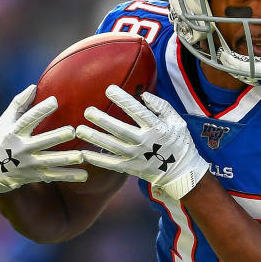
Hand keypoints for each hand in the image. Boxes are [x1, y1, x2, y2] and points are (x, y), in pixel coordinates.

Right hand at [0, 84, 87, 192]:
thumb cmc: (4, 137)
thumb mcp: (6, 120)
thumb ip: (19, 103)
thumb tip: (34, 87)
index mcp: (14, 132)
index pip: (27, 120)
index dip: (40, 110)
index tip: (54, 101)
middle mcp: (21, 148)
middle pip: (40, 142)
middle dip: (56, 137)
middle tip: (72, 131)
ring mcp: (29, 163)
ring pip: (49, 161)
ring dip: (66, 159)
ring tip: (81, 156)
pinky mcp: (36, 175)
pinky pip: (54, 175)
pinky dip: (69, 176)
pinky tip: (84, 175)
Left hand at [76, 85, 208, 199]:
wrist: (181, 172)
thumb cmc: (179, 143)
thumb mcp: (177, 122)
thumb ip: (162, 107)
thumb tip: (144, 95)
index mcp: (157, 128)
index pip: (137, 112)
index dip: (123, 100)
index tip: (109, 89)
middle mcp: (145, 142)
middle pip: (120, 130)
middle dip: (102, 120)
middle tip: (87, 110)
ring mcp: (136, 157)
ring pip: (112, 146)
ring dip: (94, 138)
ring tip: (79, 129)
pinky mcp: (131, 168)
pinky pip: (111, 164)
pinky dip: (98, 159)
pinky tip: (84, 153)